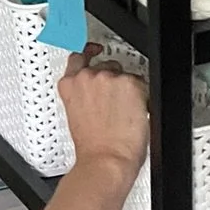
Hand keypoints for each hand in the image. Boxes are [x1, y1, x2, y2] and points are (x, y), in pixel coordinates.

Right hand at [58, 49, 149, 183]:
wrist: (105, 160)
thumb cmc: (92, 147)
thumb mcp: (76, 115)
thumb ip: (83, 96)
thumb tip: (96, 94)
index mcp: (69, 85)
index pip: (78, 58)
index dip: (88, 52)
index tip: (93, 50)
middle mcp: (87, 77)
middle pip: (106, 66)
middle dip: (113, 81)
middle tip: (116, 103)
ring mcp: (108, 79)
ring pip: (124, 74)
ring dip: (127, 90)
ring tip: (124, 114)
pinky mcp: (130, 83)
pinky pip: (141, 84)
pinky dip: (141, 97)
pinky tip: (134, 114)